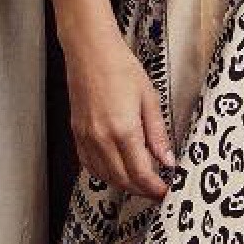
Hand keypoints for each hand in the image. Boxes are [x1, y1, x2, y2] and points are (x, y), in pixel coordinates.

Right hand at [63, 30, 177, 202]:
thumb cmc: (119, 67)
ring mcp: (86, 138)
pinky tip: (115, 169)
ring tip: (140, 180)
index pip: (141, 174)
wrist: (90, 51)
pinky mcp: (77, 134)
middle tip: (157, 190)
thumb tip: (167, 159)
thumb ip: (157, 133)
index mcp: (123, 130)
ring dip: (124, 184)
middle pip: (123, 180)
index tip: (165, 192)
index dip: (155, 189)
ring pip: (105, 176)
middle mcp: (101, 139)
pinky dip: (104, 173)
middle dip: (142, 190)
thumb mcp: (149, 99)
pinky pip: (89, 165)